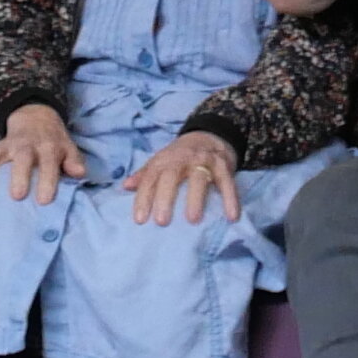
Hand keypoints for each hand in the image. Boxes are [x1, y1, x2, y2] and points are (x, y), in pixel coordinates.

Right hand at [0, 104, 85, 199]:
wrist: (35, 118)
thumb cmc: (53, 143)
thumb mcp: (68, 148)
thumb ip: (73, 161)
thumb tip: (79, 173)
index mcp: (48, 146)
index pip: (49, 162)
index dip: (47, 179)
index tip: (44, 200)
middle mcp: (26, 145)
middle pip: (22, 158)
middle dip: (19, 176)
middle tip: (16, 196)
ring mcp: (6, 147)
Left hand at [125, 132, 241, 225]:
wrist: (209, 135)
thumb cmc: (180, 156)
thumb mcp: (161, 162)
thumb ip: (145, 175)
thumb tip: (125, 187)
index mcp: (163, 161)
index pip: (150, 179)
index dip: (143, 198)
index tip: (140, 220)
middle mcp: (182, 159)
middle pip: (171, 177)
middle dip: (165, 198)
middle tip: (162, 222)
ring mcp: (203, 161)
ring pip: (198, 178)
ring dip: (195, 199)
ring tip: (193, 220)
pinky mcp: (223, 165)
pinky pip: (227, 182)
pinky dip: (230, 199)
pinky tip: (232, 216)